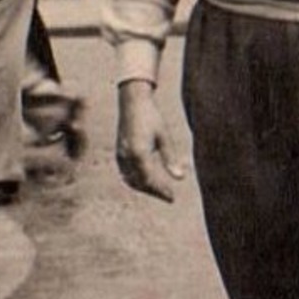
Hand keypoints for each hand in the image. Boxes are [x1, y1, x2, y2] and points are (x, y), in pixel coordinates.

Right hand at [115, 81, 186, 201]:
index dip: (161, 191)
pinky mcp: (118, 152)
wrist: (132, 102)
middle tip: (169, 196)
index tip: (172, 197)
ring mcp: (120, 155)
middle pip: (139, 183)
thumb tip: (180, 178)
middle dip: (154, 192)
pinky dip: (136, 181)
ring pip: (130, 180)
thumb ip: (171, 158)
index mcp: (138, 153)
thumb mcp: (164, 136)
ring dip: (145, 188)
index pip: (149, 180)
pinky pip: (125, 173)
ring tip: (160, 190)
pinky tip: (147, 181)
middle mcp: (126, 156)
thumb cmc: (151, 117)